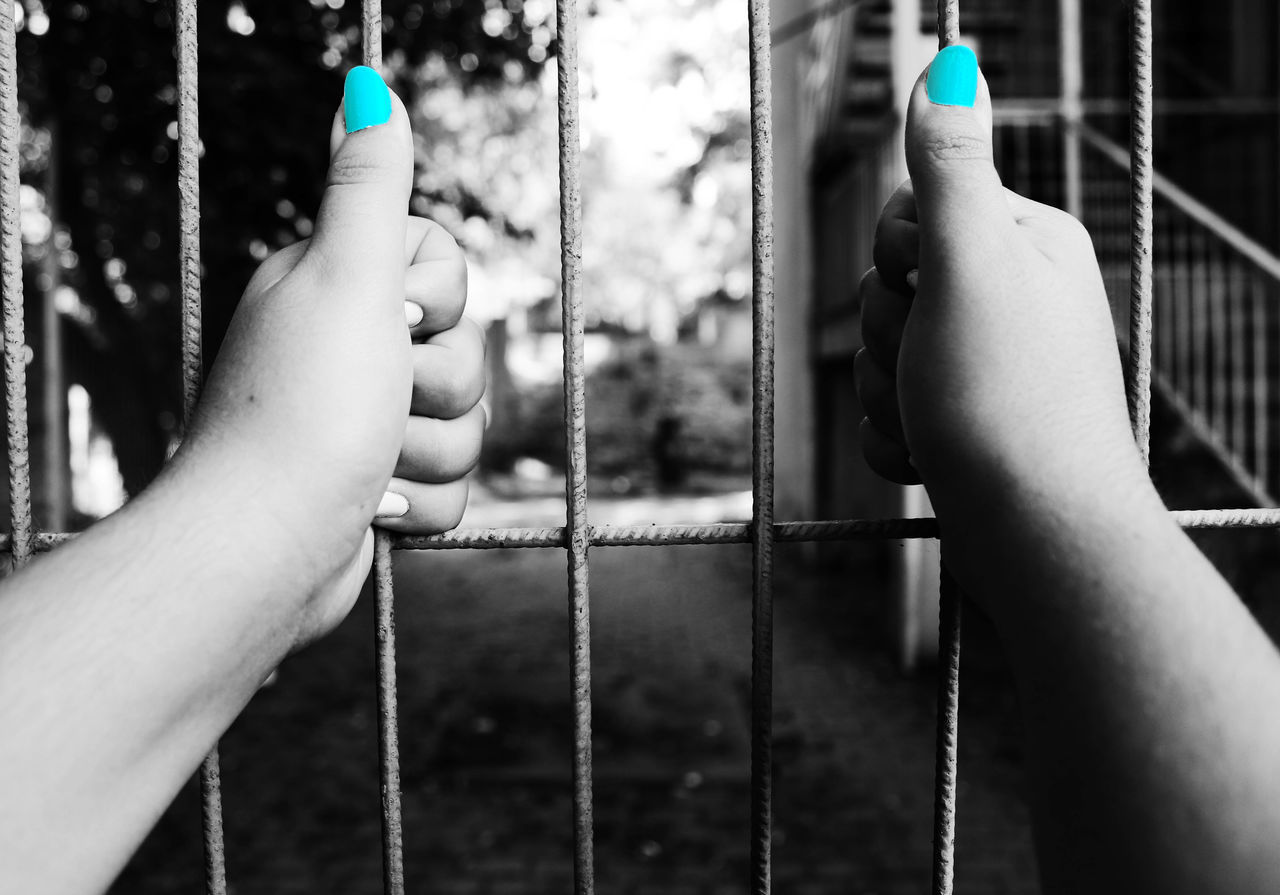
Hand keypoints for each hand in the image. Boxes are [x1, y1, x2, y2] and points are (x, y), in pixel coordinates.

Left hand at [173, 69, 483, 645]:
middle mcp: (350, 350)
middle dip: (441, 387)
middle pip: (469, 350)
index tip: (394, 316)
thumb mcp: (348, 279)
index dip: (440, 298)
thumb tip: (368, 87)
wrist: (267, 548)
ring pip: (469, 424)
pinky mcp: (381, 487)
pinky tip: (372, 506)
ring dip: (431, 450)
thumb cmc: (305, 410)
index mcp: (336, 289)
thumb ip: (370, 187)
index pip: (446, 266)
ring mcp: (366, 423)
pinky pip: (455, 487)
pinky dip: (423, 503)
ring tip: (370, 463)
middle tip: (380, 395)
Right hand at [855, 56, 1151, 572]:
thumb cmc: (1005, 402)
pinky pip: (890, 413)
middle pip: (885, 288)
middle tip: (932, 369)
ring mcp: (986, 366)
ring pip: (879, 356)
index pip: (907, 215)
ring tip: (932, 424)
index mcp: (1023, 244)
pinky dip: (895, 439)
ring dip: (883, 394)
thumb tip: (951, 65)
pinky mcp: (965, 424)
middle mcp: (1011, 299)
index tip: (928, 294)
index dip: (897, 259)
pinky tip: (929, 458)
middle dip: (885, 338)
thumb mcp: (969, 266)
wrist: (1037, 538)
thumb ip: (948, 168)